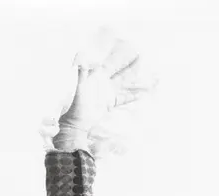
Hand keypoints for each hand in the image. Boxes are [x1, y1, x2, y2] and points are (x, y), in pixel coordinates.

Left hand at [51, 33, 155, 152]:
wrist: (75, 123)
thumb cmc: (74, 104)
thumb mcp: (77, 87)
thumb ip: (81, 73)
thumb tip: (81, 59)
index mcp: (97, 75)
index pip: (112, 62)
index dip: (121, 55)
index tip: (131, 48)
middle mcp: (103, 82)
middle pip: (120, 69)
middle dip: (130, 62)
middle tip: (142, 55)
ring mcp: (107, 92)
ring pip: (123, 82)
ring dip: (133, 77)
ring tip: (143, 72)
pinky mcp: (108, 103)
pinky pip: (122, 98)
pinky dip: (131, 96)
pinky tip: (142, 95)